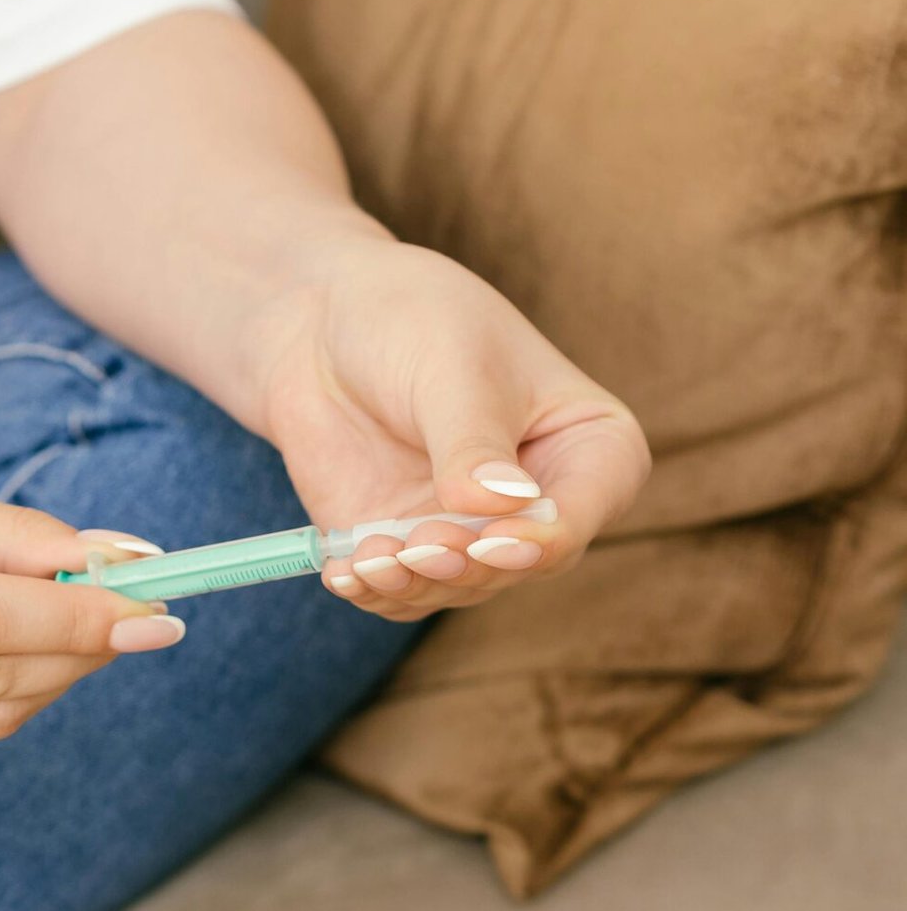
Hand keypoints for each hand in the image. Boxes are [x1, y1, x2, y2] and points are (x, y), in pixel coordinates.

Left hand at [255, 230, 650, 618]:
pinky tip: (343, 572)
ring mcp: (471, 528)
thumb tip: (504, 507)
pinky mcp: (408, 546)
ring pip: (461, 586)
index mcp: (587, 444)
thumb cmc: (412, 319)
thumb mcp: (452, 370)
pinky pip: (402, 592)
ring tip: (371, 557)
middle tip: (420, 545)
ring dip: (419, 582)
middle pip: (525, 562)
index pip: (587, 507)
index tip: (496, 540)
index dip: (546, 537)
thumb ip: (474, 444)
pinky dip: (376, 590)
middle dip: (472, 565)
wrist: (322, 318)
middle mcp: (538, 499)